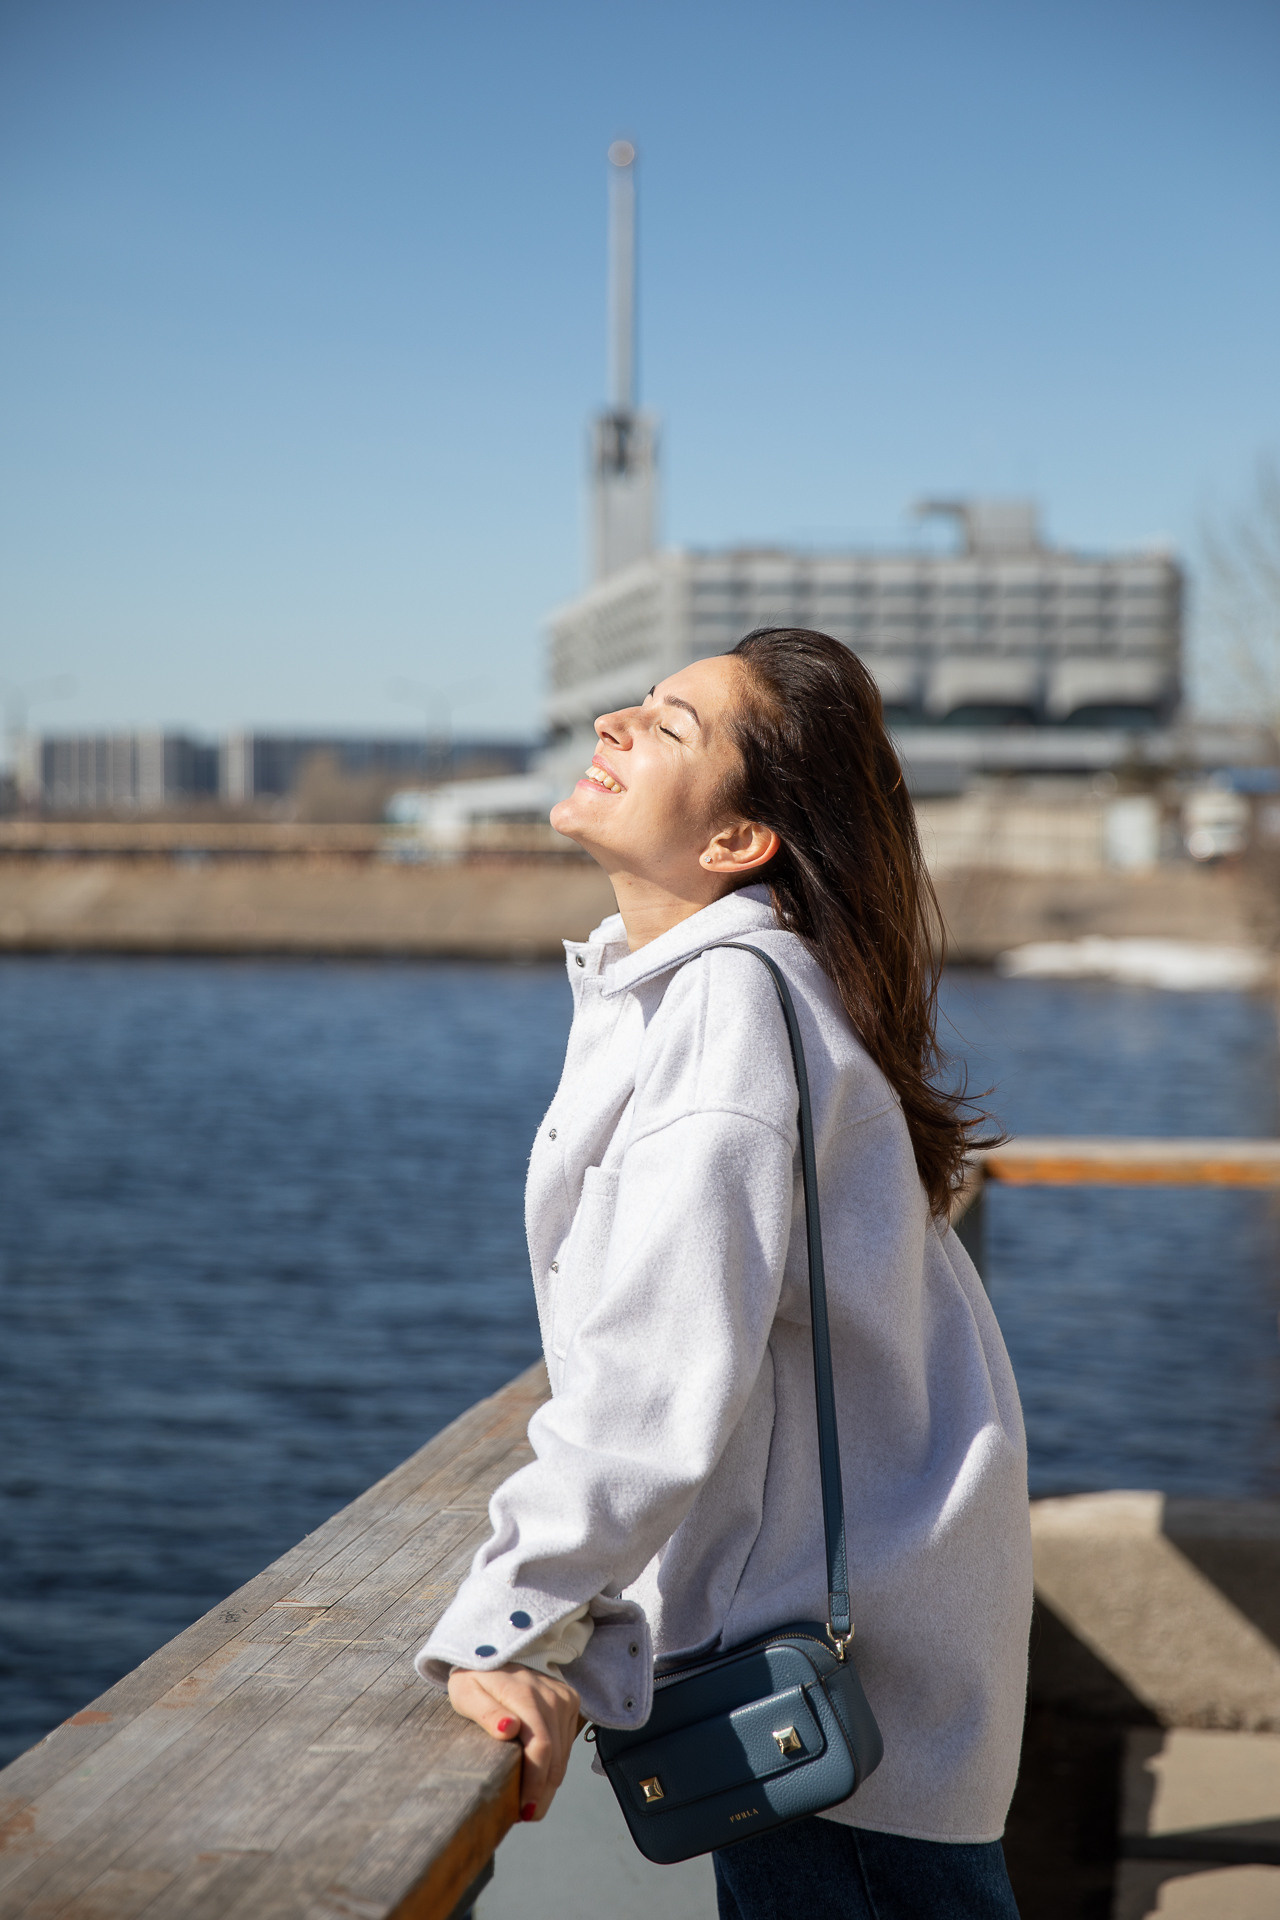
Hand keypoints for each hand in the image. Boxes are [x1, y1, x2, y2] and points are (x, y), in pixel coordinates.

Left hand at [448, 1664, 582, 1821]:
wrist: (495, 1647)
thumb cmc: (474, 1675)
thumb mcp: (466, 1693)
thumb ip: (486, 1713)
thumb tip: (509, 1730)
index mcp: (525, 1695)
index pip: (541, 1747)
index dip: (535, 1783)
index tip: (524, 1811)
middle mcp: (551, 1696)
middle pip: (556, 1756)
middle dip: (543, 1792)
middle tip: (527, 1815)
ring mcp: (563, 1697)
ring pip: (564, 1753)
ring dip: (550, 1782)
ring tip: (531, 1802)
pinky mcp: (569, 1700)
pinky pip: (567, 1741)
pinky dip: (555, 1763)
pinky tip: (539, 1776)